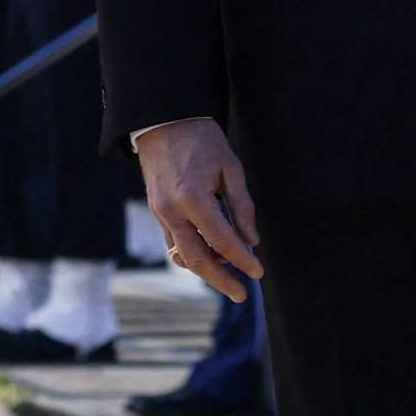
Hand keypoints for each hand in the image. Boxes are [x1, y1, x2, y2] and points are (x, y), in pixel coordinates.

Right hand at [133, 115, 263, 302]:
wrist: (163, 120)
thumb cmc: (202, 140)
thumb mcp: (230, 167)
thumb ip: (242, 206)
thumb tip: (252, 241)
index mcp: (193, 198)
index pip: (222, 241)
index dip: (243, 260)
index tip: (258, 273)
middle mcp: (172, 211)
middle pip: (197, 260)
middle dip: (221, 281)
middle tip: (242, 295)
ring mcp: (160, 213)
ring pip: (182, 256)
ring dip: (206, 271)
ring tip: (230, 277)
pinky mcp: (156, 212)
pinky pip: (174, 243)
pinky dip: (192, 255)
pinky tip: (211, 257)